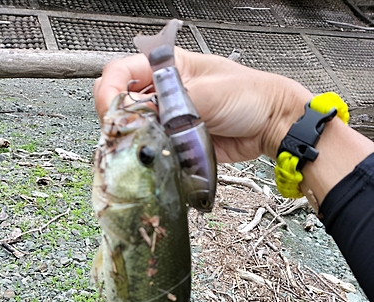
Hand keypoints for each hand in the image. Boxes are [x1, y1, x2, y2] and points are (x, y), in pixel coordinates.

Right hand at [94, 48, 311, 161]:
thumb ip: (171, 103)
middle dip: (117, 118)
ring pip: (135, 128)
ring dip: (132, 139)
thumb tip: (140, 114)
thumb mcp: (207, 92)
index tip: (111, 112)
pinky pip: (154, 147)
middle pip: (122, 102)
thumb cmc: (249, 96)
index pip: (121, 72)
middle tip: (122, 134)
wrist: (269, 125)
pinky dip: (149, 154)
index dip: (110, 92)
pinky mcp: (176, 139)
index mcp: (167, 66)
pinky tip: (152, 157)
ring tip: (137, 148)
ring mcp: (169, 117)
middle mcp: (164, 91)